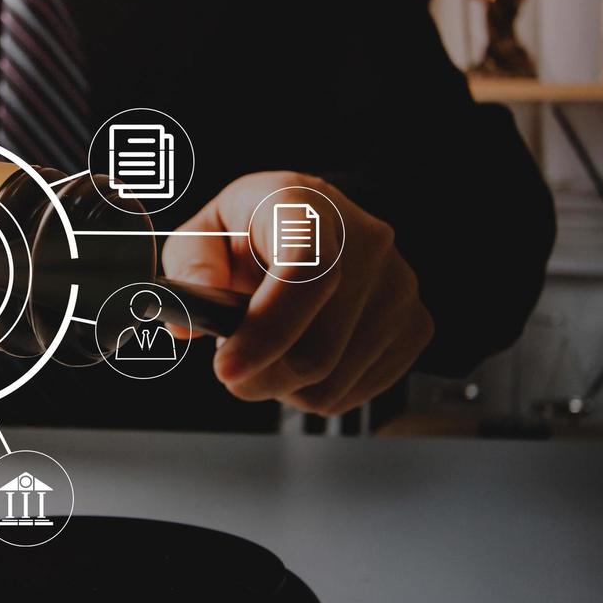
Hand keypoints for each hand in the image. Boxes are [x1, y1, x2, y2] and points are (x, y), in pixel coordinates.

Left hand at [161, 172, 430, 416]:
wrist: (322, 223)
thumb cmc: (256, 229)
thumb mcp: (207, 230)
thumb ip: (189, 269)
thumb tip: (186, 323)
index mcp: (308, 208)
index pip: (307, 275)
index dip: (266, 331)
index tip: (226, 369)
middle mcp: (369, 244)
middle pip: (318, 349)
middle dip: (259, 376)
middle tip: (232, 367)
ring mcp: (400, 287)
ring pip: (333, 382)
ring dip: (285, 385)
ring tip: (271, 349)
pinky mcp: (416, 324)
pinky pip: (356, 393)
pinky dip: (316, 391)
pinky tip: (302, 353)